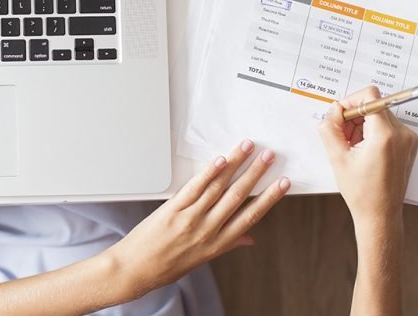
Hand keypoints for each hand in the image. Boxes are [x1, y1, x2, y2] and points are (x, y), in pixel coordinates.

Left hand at [103, 140, 289, 300]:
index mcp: (218, 244)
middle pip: (237, 196)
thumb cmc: (166, 266)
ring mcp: (190, 218)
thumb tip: (249, 239)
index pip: (251, 216)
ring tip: (247, 148)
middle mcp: (207, 230)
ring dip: (236, 164)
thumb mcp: (202, 259)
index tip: (282, 184)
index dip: (269, 198)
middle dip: (256, 173)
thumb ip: (227, 244)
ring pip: (218, 187)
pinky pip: (194, 188)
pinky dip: (208, 173)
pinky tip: (220, 160)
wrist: (135, 269)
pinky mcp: (172, 209)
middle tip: (269, 156)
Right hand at [318, 86, 417, 227]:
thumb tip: (332, 110)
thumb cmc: (362, 192)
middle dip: (352, 116)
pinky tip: (361, 149)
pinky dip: (370, 132)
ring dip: (360, 125)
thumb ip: (330, 128)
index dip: (350, 101)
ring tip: (351, 146)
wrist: (380, 213)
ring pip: (378, 115)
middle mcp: (401, 134)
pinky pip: (385, 126)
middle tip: (341, 136)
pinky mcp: (407, 144)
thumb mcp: (337, 157)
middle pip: (373, 105)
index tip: (339, 114)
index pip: (370, 96)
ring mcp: (407, 139)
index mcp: (384, 136)